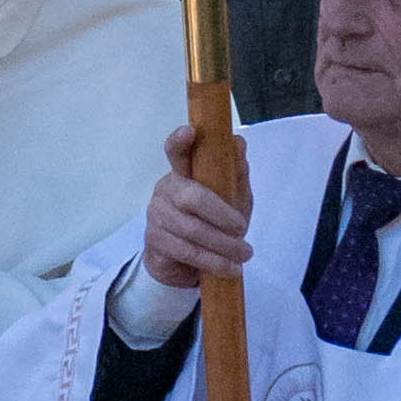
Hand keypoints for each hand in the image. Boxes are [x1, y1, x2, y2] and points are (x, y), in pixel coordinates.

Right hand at [143, 128, 255, 294]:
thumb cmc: (213, 223)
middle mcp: (164, 190)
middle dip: (221, 215)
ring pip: (192, 229)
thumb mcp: (231, 198)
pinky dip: (213, 262)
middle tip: (242, 228)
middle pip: (191, 197)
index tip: (190, 132)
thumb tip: (238, 141)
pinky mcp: (155, 242)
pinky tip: (230, 268)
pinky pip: (187, 251)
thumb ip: (235, 173)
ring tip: (245, 254)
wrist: (188, 264)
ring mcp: (156, 216)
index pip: (176, 153)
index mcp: (183, 173)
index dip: (180, 142)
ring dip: (223, 245)